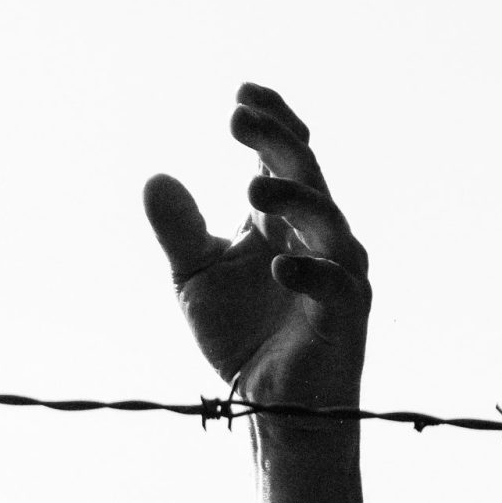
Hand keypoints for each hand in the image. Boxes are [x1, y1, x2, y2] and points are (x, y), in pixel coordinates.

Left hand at [143, 83, 370, 414]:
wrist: (268, 408)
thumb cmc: (242, 335)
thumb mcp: (195, 277)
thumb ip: (179, 229)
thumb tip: (155, 178)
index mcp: (285, 218)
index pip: (287, 154)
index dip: (272, 121)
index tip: (241, 94)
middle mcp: (319, 236)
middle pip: (308, 174)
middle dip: (277, 142)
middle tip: (238, 119)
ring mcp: (338, 274)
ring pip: (330, 222)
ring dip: (295, 199)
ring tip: (250, 189)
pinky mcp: (346, 318)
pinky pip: (338, 286)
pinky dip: (312, 271)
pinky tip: (278, 264)